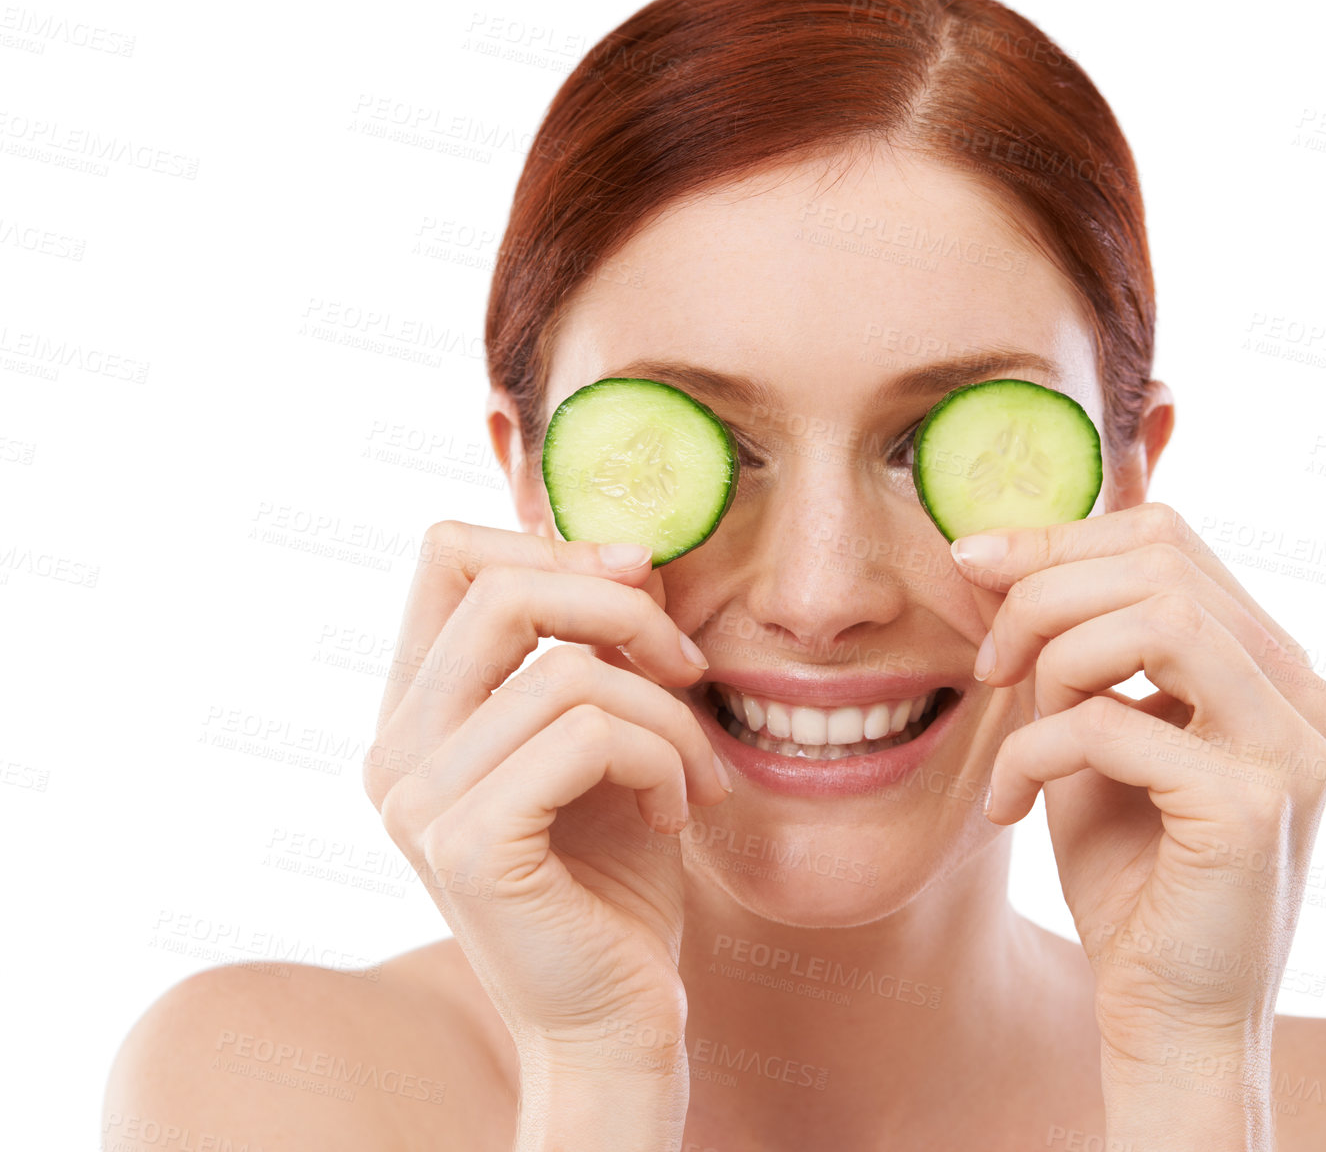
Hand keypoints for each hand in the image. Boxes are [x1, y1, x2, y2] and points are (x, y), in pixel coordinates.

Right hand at [362, 521, 730, 1068]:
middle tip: (688, 669)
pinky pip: (585, 737)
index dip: (551, 543)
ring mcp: (419, 800)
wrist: (615, 1018)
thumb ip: (600, 647)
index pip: (447, 556)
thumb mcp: (611, 734)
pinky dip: (659, 759)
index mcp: (417, 711)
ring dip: (666, 714)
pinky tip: (674, 811)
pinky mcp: (468, 846)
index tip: (638, 579)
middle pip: (497, 587)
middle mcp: (395, 749)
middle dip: (622, 608)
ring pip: (567, 671)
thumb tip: (633, 555)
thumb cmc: (616, 876)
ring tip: (693, 774)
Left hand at [950, 502, 1325, 1065]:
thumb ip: (1071, 648)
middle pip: (1163, 562)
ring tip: (1012, 718)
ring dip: (1052, 655)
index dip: (1062, 539)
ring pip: (1158, 616)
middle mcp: (1305, 696)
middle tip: (989, 661)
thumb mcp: (1091, 734)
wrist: (1167, 1016)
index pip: (1170, 542)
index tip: (974, 563)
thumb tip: (994, 551)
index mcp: (1274, 668)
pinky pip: (1113, 723)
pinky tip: (1009, 805)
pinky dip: (1036, 752)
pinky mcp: (1251, 805)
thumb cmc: (1130, 874)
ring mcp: (1291, 747)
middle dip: (1045, 592)